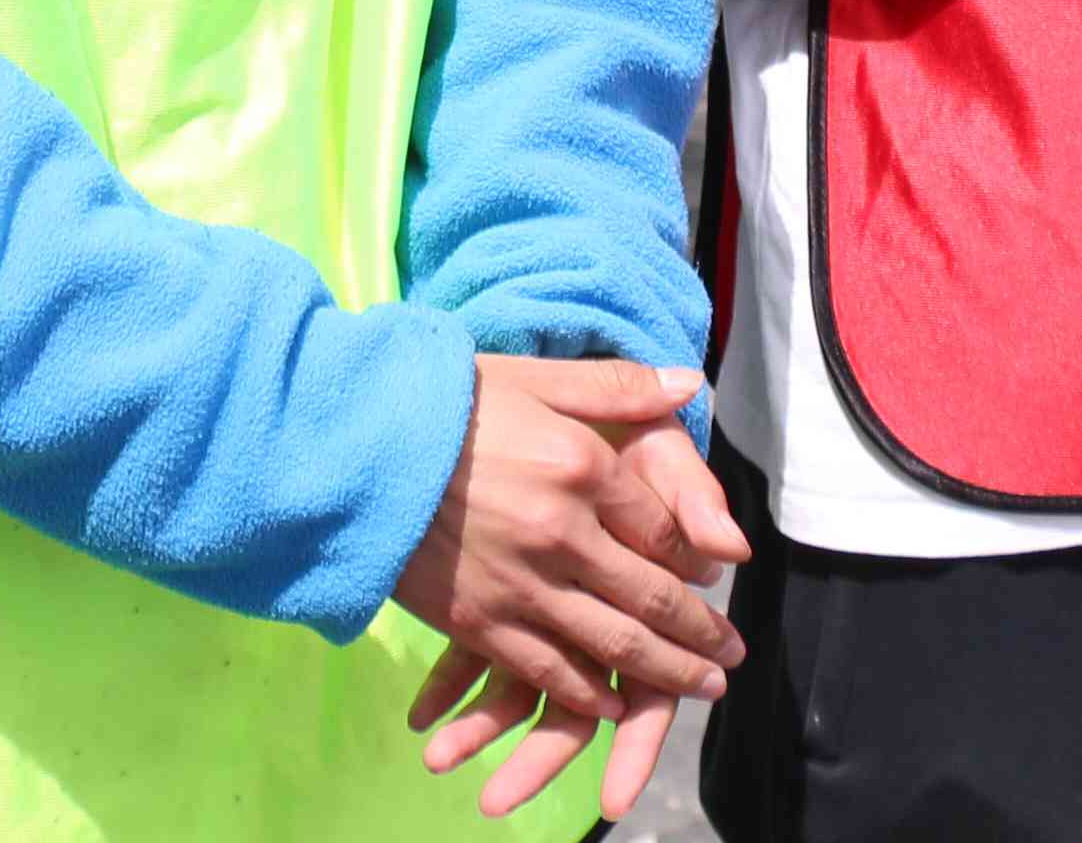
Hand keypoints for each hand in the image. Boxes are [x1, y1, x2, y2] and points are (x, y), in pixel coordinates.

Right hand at [393, 359, 741, 814]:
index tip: (716, 573)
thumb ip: (615, 387)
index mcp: (584, 467)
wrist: (351, 448)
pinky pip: (548, 671)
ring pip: (614, 644)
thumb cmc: (443, 403)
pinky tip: (611, 705)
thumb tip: (687, 381)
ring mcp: (522, 584)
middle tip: (731, 653)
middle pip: (652, 597)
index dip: (696, 556)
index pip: (663, 526)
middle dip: (700, 633)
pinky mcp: (479, 621)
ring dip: (666, 672)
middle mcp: (565, 533)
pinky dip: (587, 694)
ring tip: (701, 687)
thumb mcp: (535, 377)